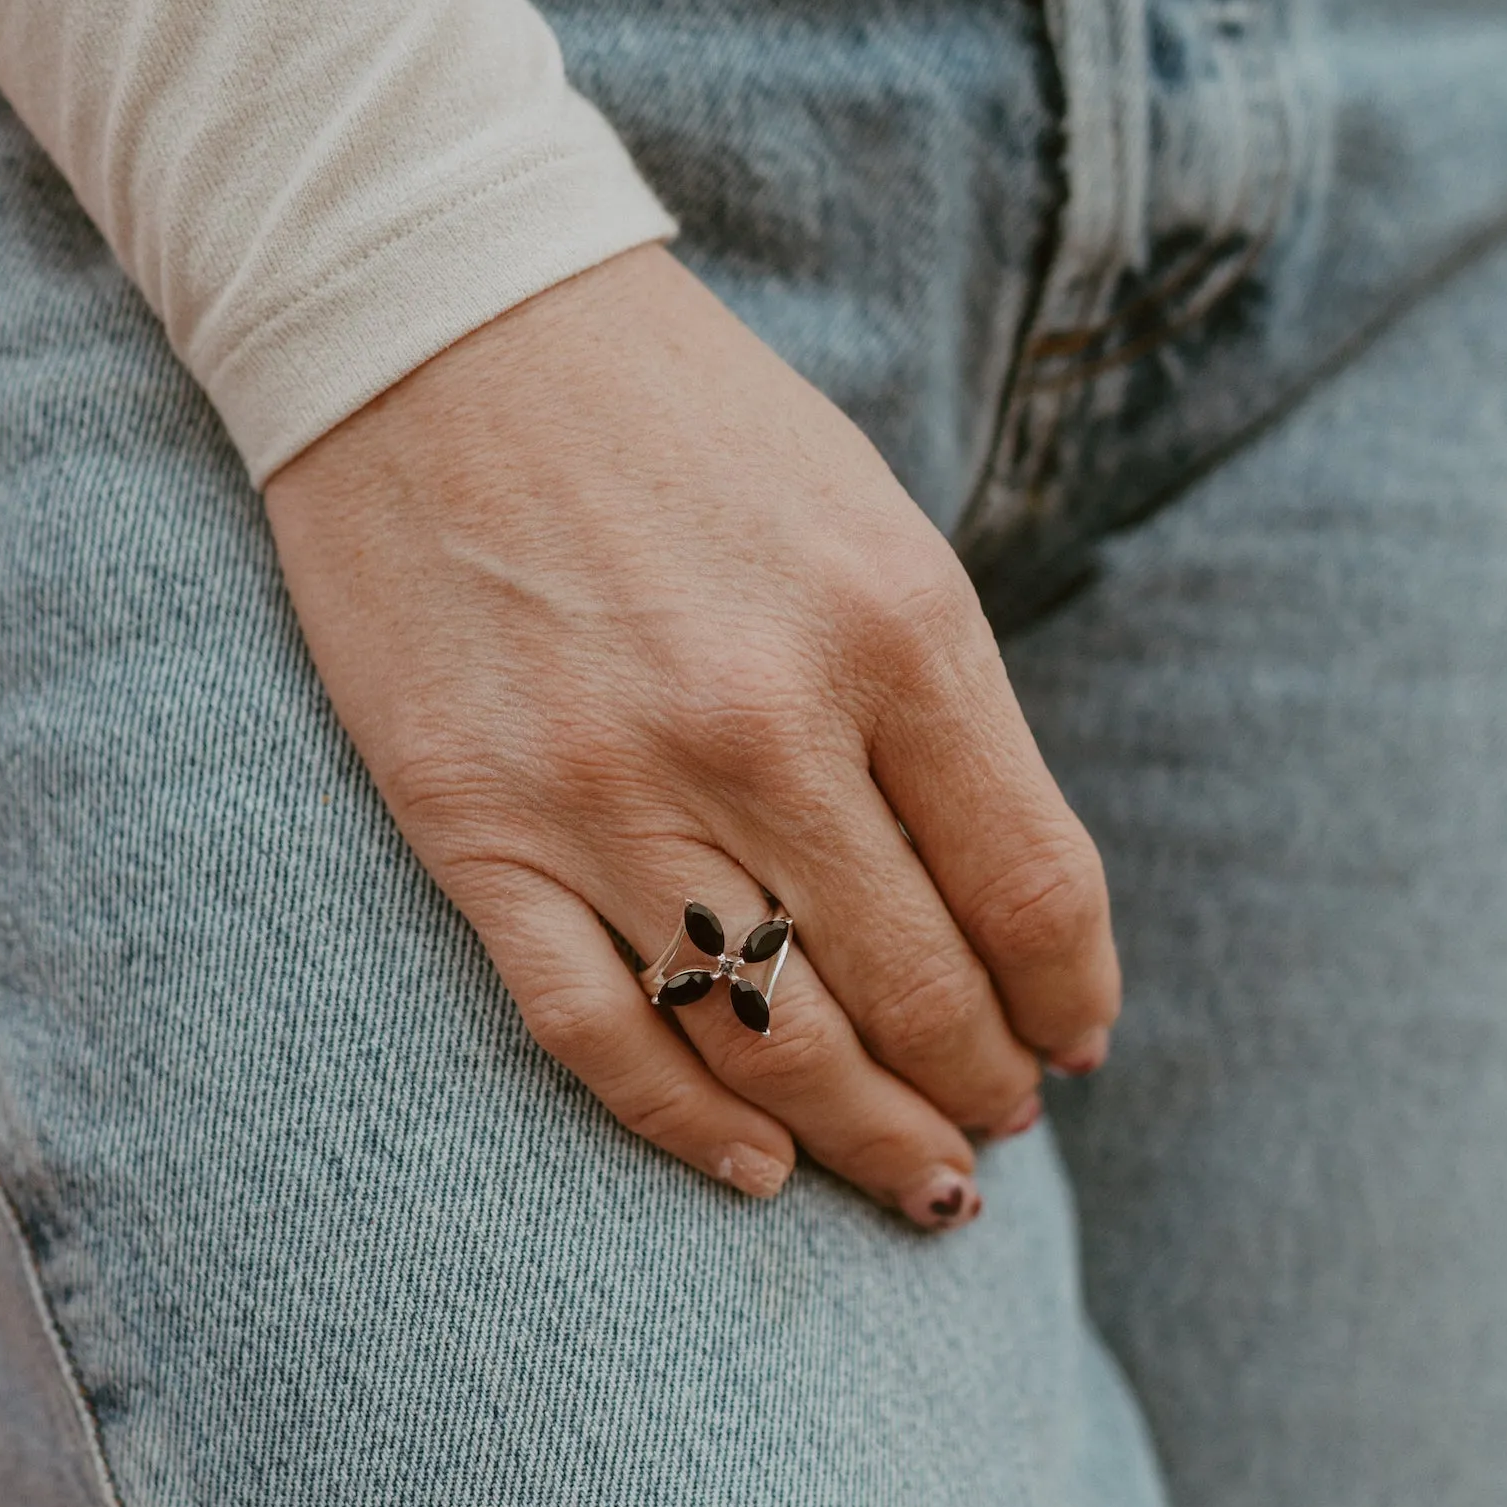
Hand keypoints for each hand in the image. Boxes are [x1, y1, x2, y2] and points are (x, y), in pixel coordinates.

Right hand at [264, 246, 1118, 1225]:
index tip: (1073, 1048)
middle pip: (919, 988)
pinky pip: (603, 1036)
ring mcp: (614, 793)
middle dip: (981, 1088)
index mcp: (894, 628)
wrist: (433, 329)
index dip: (1068, 998)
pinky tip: (757, 1164)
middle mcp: (766, 727)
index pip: (1031, 889)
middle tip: (996, 1131)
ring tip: (914, 1178)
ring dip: (866, 1137)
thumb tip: (1013, 915)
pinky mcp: (482, 832)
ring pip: (775, 1042)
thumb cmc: (677, 421)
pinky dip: (691, 1127)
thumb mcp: (866, 523)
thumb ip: (942, 708)